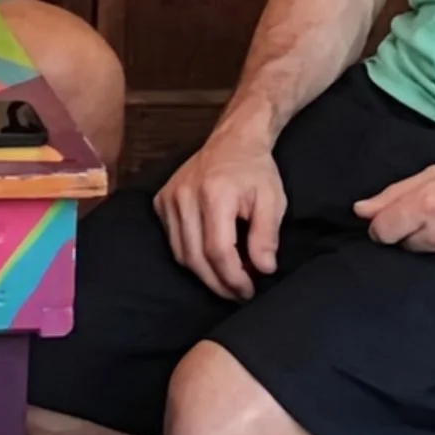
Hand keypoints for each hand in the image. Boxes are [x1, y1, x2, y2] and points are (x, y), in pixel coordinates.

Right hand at [155, 131, 285, 300]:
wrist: (233, 140)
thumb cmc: (255, 171)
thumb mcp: (273, 200)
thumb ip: (266, 236)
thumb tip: (264, 270)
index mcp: (214, 194)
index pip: (218, 251)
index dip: (233, 278)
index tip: (249, 291)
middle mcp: (185, 196)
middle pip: (196, 258)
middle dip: (219, 284)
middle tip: (239, 294)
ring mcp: (169, 198)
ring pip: (181, 254)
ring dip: (205, 275)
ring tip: (228, 280)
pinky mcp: (161, 201)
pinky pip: (173, 241)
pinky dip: (191, 257)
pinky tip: (210, 260)